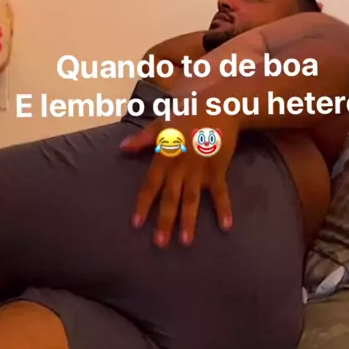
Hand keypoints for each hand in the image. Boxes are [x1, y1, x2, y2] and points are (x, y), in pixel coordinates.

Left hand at [120, 113, 240, 246]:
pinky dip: (224, 208)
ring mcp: (200, 170)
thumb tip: (122, 148)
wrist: (219, 105)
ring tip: (185, 242)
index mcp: (164, 156)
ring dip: (189, 221)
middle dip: (164, 221)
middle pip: (170, 198)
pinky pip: (220, 192)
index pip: (150, 185)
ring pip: (192, 199)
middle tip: (159, 243)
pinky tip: (226, 226)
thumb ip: (143, 139)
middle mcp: (180, 167)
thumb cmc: (187, 112)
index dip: (143, 204)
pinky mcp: (218, 169)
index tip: (136, 224)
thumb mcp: (161, 123)